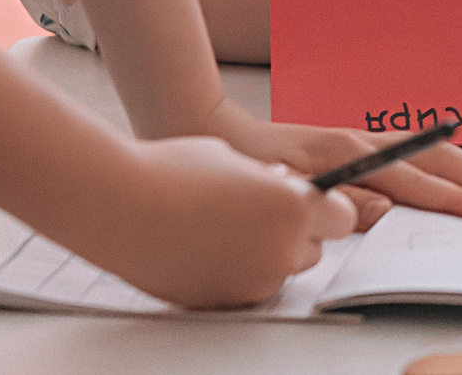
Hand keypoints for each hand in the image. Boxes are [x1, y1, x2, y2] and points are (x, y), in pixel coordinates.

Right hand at [99, 135, 356, 308]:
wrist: (118, 204)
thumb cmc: (175, 171)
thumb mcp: (240, 160)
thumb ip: (274, 182)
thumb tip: (286, 192)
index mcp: (294, 206)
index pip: (343, 217)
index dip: (325, 207)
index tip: (309, 200)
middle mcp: (281, 249)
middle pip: (316, 248)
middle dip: (297, 232)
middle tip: (259, 211)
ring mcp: (253, 282)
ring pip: (283, 271)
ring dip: (269, 253)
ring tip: (226, 227)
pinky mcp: (223, 302)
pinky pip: (248, 287)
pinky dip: (238, 271)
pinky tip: (206, 247)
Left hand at [202, 98, 461, 228]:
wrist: (222, 137)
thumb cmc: (252, 170)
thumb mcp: (289, 192)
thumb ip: (338, 203)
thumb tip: (386, 210)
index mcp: (350, 153)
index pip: (416, 183)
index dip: (455, 200)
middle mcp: (363, 139)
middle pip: (436, 159)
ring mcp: (362, 136)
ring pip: (429, 152)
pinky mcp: (357, 140)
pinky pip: (412, 152)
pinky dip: (444, 162)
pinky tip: (459, 171)